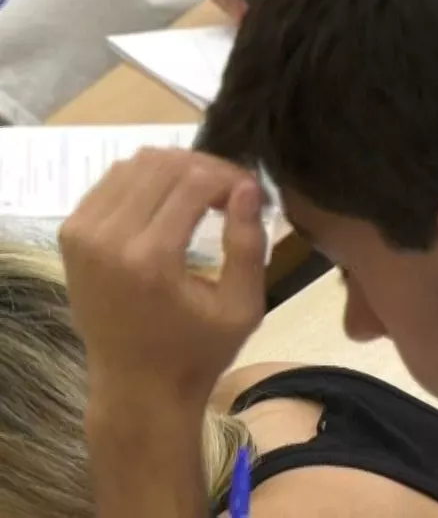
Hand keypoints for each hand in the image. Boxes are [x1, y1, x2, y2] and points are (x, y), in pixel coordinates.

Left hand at [59, 149, 267, 404]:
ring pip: (135, 164)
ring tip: (201, 197)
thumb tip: (248, 186)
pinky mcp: (71, 236)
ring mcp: (82, 235)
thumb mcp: (242, 307)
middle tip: (231, 194)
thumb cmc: (198, 352)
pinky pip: (110, 182)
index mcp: (151, 259)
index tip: (251, 193)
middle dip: (206, 169)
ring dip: (175, 170)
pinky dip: (144, 181)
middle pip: (164, 164)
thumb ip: (248, 244)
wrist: (136, 388)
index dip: (232, 176)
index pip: (196, 180)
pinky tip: (167, 204)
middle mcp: (108, 239)